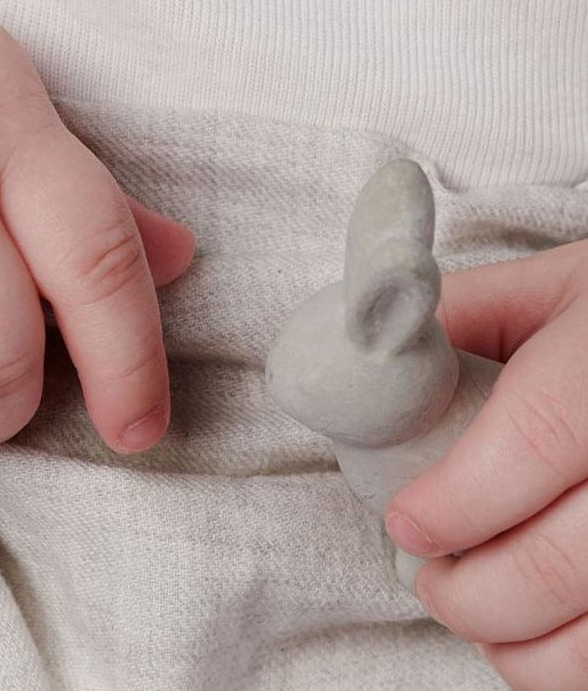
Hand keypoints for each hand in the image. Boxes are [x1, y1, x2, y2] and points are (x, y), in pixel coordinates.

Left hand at [384, 239, 587, 689]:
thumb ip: (466, 316)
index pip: (533, 440)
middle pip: (563, 560)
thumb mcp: (554, 290)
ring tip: (473, 618)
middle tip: (428, 582)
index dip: (457, 499)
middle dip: (473, 593)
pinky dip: (571, 665)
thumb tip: (376, 361)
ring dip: (522, 646)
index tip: (405, 524)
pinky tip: (535, 639)